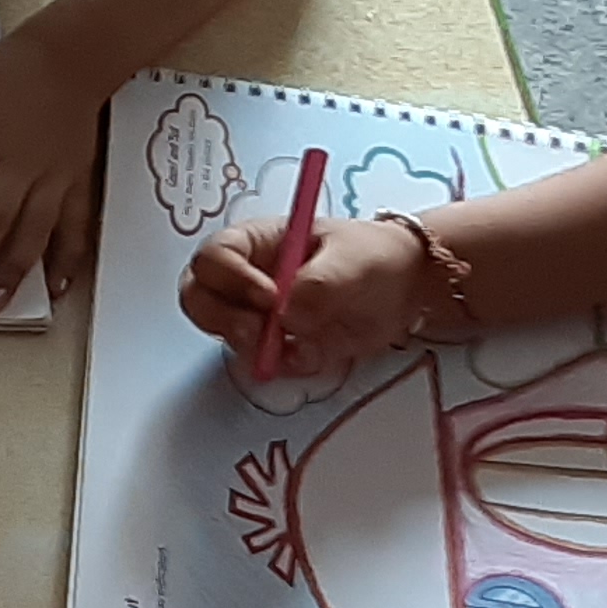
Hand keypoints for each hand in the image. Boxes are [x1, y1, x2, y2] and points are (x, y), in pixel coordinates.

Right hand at [183, 211, 429, 385]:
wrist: (407, 288)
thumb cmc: (375, 257)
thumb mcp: (353, 260)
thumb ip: (319, 284)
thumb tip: (286, 317)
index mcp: (255, 243)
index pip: (215, 257)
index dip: (231, 278)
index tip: (270, 298)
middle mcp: (243, 277)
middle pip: (199, 296)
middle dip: (223, 318)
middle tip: (259, 334)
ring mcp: (254, 313)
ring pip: (220, 331)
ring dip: (247, 344)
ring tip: (288, 347)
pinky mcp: (274, 344)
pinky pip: (257, 360)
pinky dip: (279, 364)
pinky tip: (310, 354)